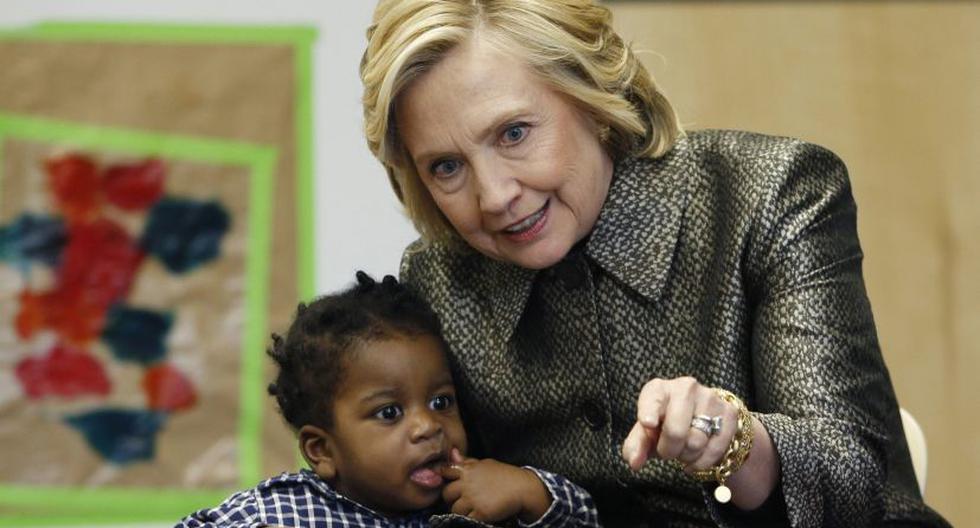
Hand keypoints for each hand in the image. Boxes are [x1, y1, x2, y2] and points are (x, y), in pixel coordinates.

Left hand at [440, 448, 550, 523]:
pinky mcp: (480, 512)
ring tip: (471, 509)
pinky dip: (471, 519)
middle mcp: (468, 483)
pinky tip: (478, 515)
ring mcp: (473, 498)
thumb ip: (467, 462)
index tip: (453, 484)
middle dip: (451, 498)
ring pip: (455, 509)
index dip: (446, 478)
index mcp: (468, 469)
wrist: (523, 488)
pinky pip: (466, 519)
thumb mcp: (486, 464)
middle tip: (461, 500)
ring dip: (461, 511)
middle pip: (446, 493)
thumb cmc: (505, 475)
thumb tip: (453, 453)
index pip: (446, 471)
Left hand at [621, 376, 738, 471]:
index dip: (649, 412)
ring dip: (686, 456)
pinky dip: (703, 461)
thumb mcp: (647, 434)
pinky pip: (715, 449)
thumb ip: (636, 446)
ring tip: (683, 449)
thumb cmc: (665, 425)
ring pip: (696, 442)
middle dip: (668, 450)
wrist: (701, 419)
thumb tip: (634, 462)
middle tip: (667, 451)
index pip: (653, 399)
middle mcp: (685, 387)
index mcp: (659, 389)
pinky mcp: (729, 412)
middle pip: (675, 431)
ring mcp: (710, 397)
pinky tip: (696, 457)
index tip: (647, 423)